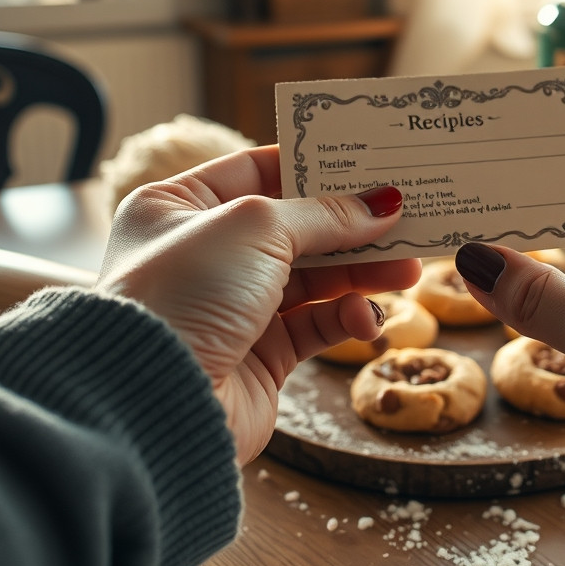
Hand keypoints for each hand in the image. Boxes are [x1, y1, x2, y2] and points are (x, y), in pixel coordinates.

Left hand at [97, 146, 420, 464]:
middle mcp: (206, 254)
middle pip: (297, 227)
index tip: (371, 165)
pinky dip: (346, 318)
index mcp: (180, 206)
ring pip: (315, 278)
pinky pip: (316, 325)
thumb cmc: (186, 295)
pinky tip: (365, 319)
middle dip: (353, 226)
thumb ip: (325, 214)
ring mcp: (234, 306)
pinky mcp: (259, 354)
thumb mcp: (258, 227)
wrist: (157, 399)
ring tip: (407, 271)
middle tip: (406, 220)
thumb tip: (381, 204)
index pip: (259, 169)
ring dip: (362, 273)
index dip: (316, 167)